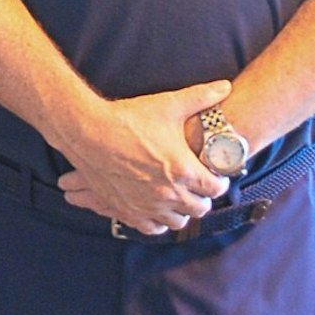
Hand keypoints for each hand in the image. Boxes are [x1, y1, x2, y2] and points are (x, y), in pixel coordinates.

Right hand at [56, 80, 232, 233]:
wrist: (89, 131)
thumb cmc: (130, 118)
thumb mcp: (168, 104)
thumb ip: (200, 96)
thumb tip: (225, 86)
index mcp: (184, 170)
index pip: (216, 189)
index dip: (219, 180)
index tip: (214, 173)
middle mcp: (170, 193)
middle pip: (200, 208)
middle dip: (202, 197)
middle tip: (198, 184)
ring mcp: (149, 204)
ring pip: (178, 222)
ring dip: (182, 211)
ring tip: (179, 196)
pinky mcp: (129, 209)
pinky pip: (152, 228)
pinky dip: (159, 222)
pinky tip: (158, 209)